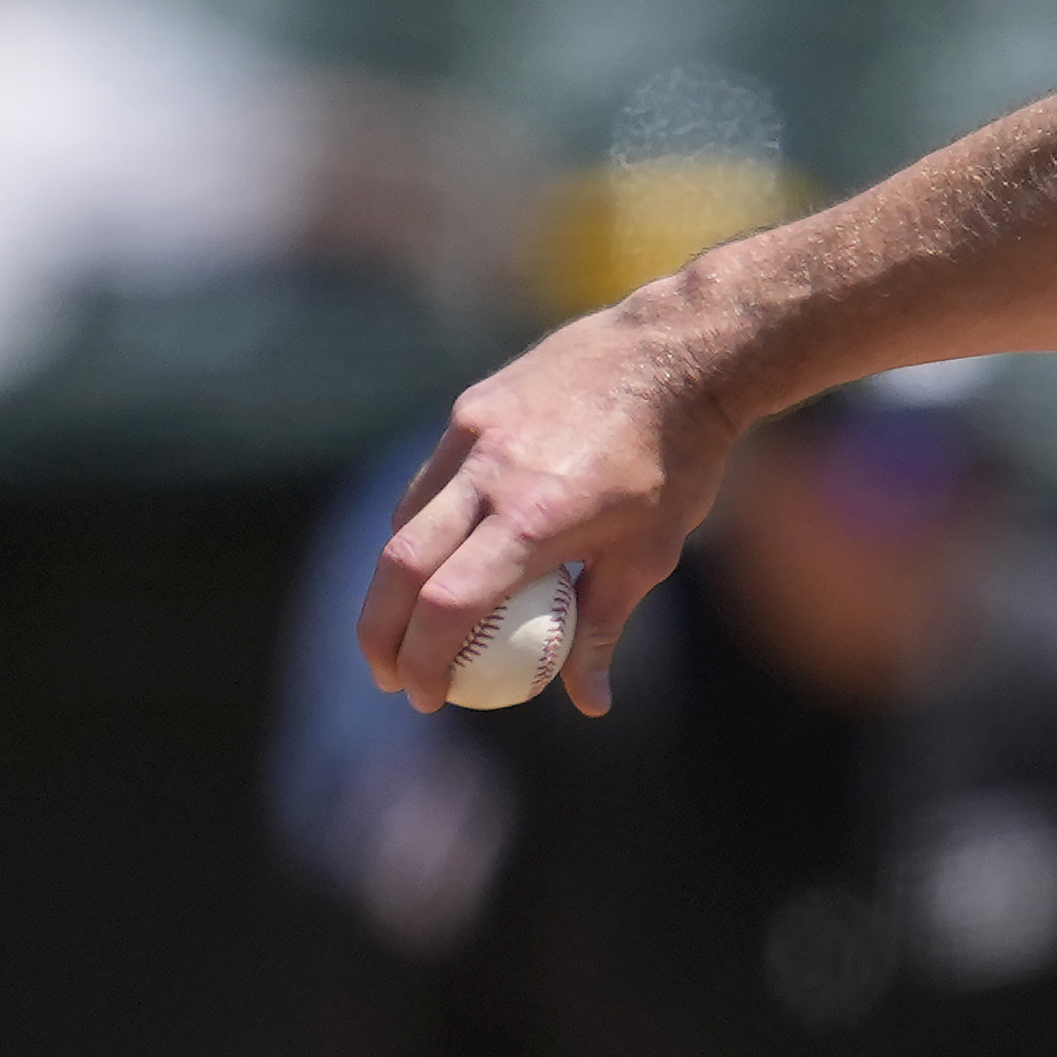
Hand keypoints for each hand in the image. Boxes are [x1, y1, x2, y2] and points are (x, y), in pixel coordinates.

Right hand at [355, 302, 749, 714]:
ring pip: (406, 519)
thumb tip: (588, 702)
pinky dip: (423, 523)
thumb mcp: (650, 554)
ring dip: (395, 578)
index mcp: (534, 519)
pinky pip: (430, 479)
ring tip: (408, 622)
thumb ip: (603, 627)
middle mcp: (491, 475)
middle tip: (387, 675)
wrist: (677, 354)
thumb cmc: (676, 462)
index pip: (447, 605)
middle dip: (378, 632)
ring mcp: (473, 433)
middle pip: (398, 567)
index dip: (423, 660)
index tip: (424, 697)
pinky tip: (441, 551)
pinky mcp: (472, 407)